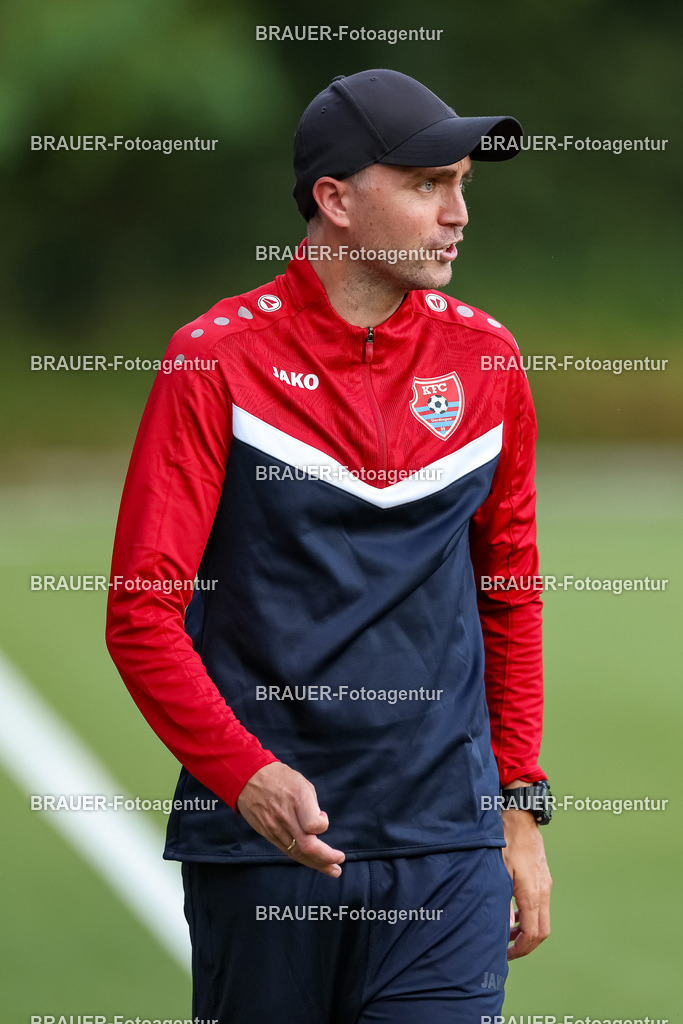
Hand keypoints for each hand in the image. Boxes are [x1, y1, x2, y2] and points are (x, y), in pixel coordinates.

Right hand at [236, 761, 345, 877]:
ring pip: (297, 853)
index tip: (323, 817)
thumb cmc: (279, 777)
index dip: (323, 825)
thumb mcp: (302, 783)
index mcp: (297, 799)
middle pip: (307, 847)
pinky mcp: (268, 834)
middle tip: (339, 864)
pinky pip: (287, 851)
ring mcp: (275, 828)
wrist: (248, 778)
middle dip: (326, 859)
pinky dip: (302, 858)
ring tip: (331, 870)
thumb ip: (312, 806)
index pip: (314, 826)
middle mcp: (285, 817)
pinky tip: (312, 862)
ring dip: (317, 864)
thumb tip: (318, 823)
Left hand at [502, 807, 551, 959]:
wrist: (520, 816)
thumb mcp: (497, 871)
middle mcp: (543, 891)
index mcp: (532, 892)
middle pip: (542, 931)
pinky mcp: (543, 878)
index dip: (521, 948)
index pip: (533, 933)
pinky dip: (529, 916)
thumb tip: (504, 928)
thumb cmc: (505, 840)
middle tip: (506, 950)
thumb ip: (501, 901)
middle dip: (526, 945)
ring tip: (507, 934)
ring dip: (527, 931)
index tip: (506, 954)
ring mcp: (545, 884)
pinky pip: (541, 906)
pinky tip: (513, 913)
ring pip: (542, 919)